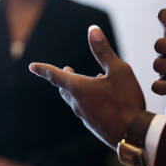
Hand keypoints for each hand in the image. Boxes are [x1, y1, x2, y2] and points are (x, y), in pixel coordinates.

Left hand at [29, 26, 145, 148]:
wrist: (134, 135)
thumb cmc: (127, 100)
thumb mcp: (119, 70)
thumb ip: (103, 51)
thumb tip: (92, 30)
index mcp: (79, 88)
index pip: (55, 76)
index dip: (43, 69)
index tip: (32, 66)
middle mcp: (77, 104)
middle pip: (64, 89)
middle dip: (64, 78)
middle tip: (66, 70)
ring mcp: (85, 117)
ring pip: (76, 100)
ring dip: (80, 89)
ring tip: (94, 80)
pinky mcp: (94, 126)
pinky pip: (86, 110)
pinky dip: (89, 100)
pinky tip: (104, 98)